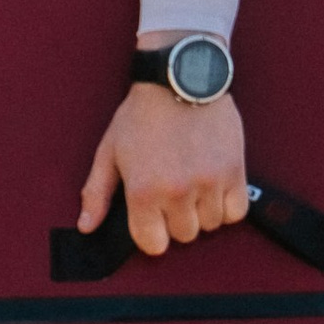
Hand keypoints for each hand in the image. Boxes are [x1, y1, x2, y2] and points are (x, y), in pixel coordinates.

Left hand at [78, 83, 249, 258]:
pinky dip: (227, 205)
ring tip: (193, 182)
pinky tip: (214, 186)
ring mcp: (208, 183)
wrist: (179, 78)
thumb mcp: (110, 150)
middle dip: (177, 219)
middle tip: (173, 190)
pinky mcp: (234, 171)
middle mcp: (177, 192)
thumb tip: (86, 226)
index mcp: (142, 191)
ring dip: (202, 211)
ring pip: (210, 225)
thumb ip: (97, 192)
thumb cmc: (141, 115)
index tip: (153, 216)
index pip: (153, 245)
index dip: (152, 233)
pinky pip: (236, 212)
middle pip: (184, 235)